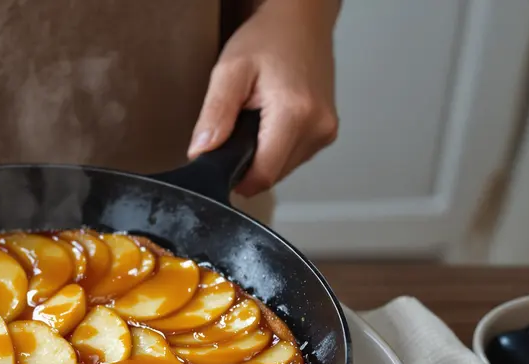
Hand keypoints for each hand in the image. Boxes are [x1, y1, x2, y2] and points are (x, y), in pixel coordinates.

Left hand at [188, 0, 339, 196]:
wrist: (301, 20)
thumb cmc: (269, 38)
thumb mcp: (229, 71)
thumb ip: (214, 115)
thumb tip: (201, 152)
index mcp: (295, 114)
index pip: (263, 175)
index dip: (236, 178)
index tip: (219, 163)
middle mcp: (318, 127)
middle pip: (273, 175)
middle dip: (248, 161)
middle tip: (236, 127)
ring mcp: (326, 131)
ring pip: (283, 169)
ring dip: (262, 155)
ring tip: (254, 119)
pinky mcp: (326, 130)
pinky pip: (294, 156)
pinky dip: (276, 146)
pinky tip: (268, 122)